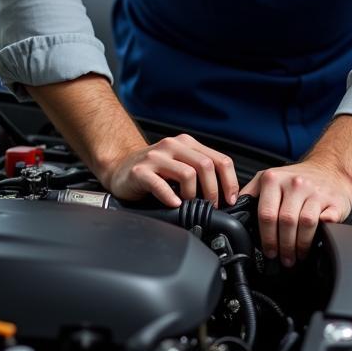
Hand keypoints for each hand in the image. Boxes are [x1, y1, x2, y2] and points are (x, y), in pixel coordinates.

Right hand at [100, 133, 238, 207]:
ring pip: (188, 173)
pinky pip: (160, 184)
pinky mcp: (140, 170)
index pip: (220, 159)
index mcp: (187, 144)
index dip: (230, 182)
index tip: (230, 200)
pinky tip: (173, 204)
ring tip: (188, 204)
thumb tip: (226, 196)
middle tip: (211, 206)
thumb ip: (200, 173)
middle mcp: (173, 145)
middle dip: (213, 191)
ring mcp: (155, 157)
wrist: (121, 167)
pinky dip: (170, 197)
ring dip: (193, 195)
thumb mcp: (180, 166)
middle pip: (206, 165)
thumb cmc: (154, 171)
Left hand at [240, 161, 351, 267]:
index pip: (266, 213)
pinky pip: (327, 222)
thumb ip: (251, 193)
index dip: (267, 237)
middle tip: (283, 258)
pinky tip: (317, 242)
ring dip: (300, 245)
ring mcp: (316, 192)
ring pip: (305, 224)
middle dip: (283, 246)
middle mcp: (295, 183)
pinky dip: (322, 234)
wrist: (330, 169)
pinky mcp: (334, 201)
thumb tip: (233, 212)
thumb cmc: (297, 178)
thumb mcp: (270, 178)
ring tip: (297, 255)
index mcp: (274, 178)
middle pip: (286, 221)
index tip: (268, 251)